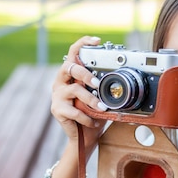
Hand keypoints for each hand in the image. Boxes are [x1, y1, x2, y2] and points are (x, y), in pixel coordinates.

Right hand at [51, 36, 106, 154]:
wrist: (84, 136)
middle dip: (85, 73)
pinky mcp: (57, 110)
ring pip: (74, 91)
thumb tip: (121, 77)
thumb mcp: (99, 96)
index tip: (97, 41)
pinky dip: (87, 117)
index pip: (73, 53)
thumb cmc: (92, 113)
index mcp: (70, 74)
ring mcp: (57, 95)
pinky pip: (74, 111)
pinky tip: (93, 121)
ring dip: (91, 100)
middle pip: (69, 68)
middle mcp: (61, 82)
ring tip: (102, 108)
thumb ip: (102, 86)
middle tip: (97, 82)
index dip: (83, 43)